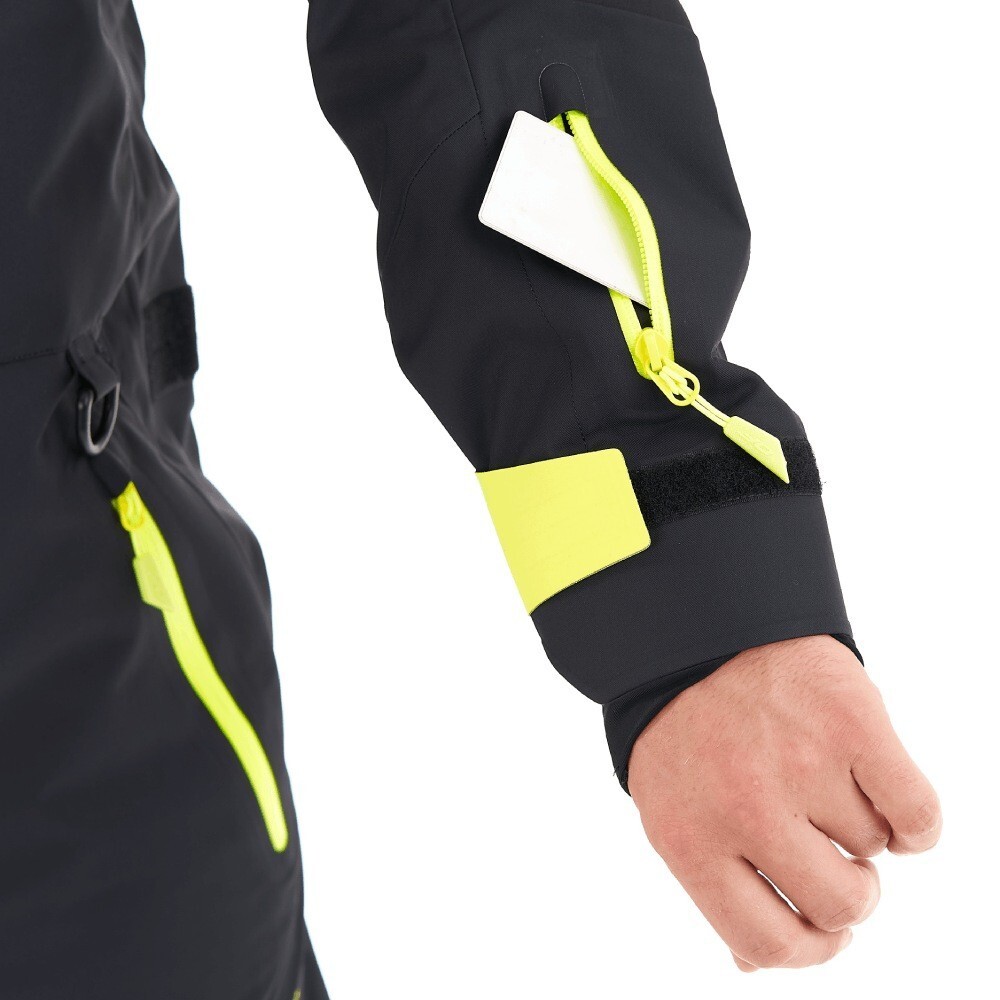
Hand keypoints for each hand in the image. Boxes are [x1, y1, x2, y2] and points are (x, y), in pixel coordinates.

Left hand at [628, 635, 941, 970]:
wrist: (694, 623)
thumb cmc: (683, 729)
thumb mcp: (671, 804)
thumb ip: (712, 883)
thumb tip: (752, 968)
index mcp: (688, 838)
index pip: (766, 944)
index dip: (810, 949)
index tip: (824, 930)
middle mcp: (743, 807)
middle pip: (839, 904)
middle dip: (848, 893)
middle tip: (835, 858)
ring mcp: (799, 762)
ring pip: (875, 849)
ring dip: (862, 830)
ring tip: (826, 784)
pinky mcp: (850, 720)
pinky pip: (917, 813)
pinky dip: (917, 823)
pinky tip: (889, 800)